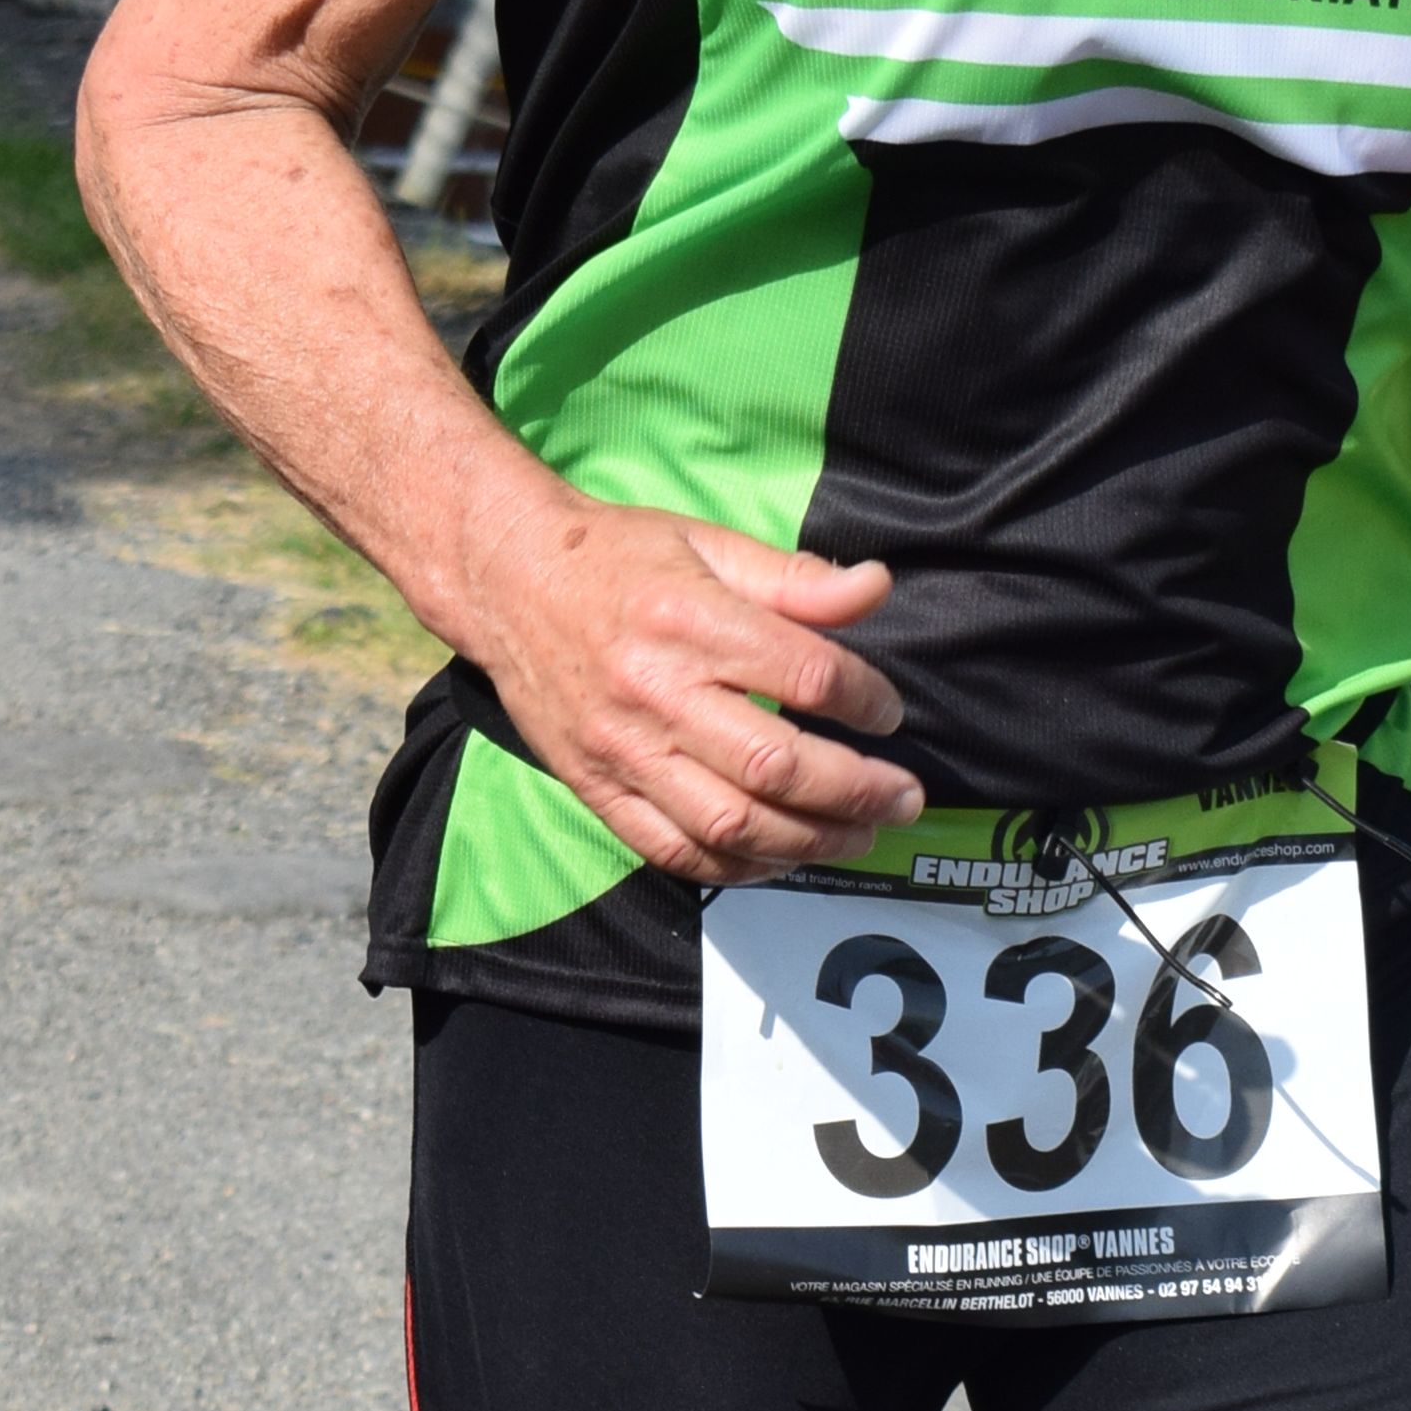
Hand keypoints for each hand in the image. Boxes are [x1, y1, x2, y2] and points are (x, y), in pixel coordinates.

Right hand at [466, 491, 923, 885]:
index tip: (886, 710)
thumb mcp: (709, 544)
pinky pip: (675, 849)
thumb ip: (796, 578)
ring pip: (731, 822)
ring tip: (859, 834)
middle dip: (857, 790)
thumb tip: (878, 588)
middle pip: (775, 765)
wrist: (508, 582)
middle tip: (902, 796)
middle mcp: (656, 692)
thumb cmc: (618, 559)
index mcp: (689, 620)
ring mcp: (623, 750)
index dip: (865, 699)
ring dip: (810, 841)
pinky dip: (739, 866)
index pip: (805, 675)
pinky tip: (783, 858)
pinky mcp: (598, 788)